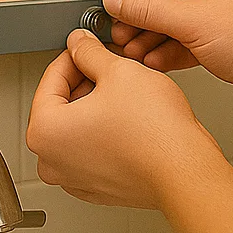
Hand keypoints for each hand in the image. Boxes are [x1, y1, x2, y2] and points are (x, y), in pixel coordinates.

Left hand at [26, 29, 223, 210]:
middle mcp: (52, 161)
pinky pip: (90, 148)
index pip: (50, 78)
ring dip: (94, 104)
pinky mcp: (98, 188)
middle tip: (107, 65)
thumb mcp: (117, 71)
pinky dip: (103, 130)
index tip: (86, 48)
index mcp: (45, 132)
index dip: (74, 55)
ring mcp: (74, 178)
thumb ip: (89, 52)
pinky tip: (126, 117)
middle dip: (83, 80)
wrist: (187, 174)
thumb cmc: (155, 133)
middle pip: (60, 103)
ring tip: (121, 90)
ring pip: (76, 126)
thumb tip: (79, 44)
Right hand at [102, 0, 232, 118]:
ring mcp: (226, 4)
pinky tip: (152, 60)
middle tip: (116, 25)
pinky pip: (187, 33)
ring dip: (152, 33)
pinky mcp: (224, 31)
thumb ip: (149, 8)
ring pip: (175, 14)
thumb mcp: (195, 22)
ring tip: (130, 47)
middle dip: (141, 13)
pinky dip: (169, 46)